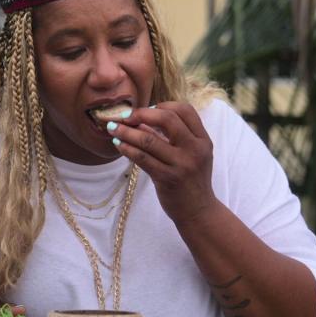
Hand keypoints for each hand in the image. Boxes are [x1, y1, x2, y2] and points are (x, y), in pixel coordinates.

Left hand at [110, 101, 218, 225]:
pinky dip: (127, 148)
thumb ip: (170, 137)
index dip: (162, 105)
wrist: (198, 211)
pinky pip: (142, 158)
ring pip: (149, 140)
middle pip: (166, 118)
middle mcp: (195, 149)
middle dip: (141, 114)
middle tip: (124, 116)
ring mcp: (182, 164)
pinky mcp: (168, 178)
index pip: (184, 110)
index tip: (145, 110)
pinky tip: (118, 144)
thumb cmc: (190, 180)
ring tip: (113, 128)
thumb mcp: (189, 155)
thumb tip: (139, 118)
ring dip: (127, 131)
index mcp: (202, 139)